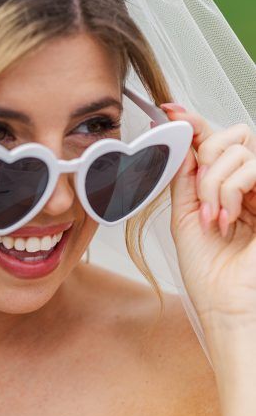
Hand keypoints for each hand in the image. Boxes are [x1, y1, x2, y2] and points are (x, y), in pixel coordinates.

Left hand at [161, 103, 255, 331]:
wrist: (227, 305)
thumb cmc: (209, 273)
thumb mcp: (186, 217)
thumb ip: (185, 178)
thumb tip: (178, 139)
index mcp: (226, 186)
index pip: (214, 140)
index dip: (193, 121)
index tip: (168, 110)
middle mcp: (250, 183)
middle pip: (230, 135)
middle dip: (205, 157)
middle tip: (199, 197)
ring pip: (239, 149)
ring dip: (214, 183)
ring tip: (213, 218)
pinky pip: (253, 166)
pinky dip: (231, 190)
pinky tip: (227, 219)